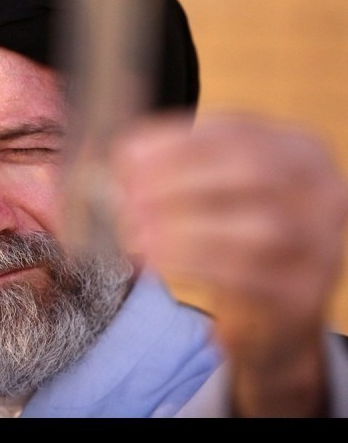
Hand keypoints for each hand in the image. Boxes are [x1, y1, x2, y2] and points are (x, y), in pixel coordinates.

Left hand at [111, 111, 347, 415]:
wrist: (272, 313)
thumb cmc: (233, 237)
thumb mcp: (214, 190)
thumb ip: (176, 166)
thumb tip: (124, 155)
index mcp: (299, 152)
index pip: (238, 131)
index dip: (176, 141)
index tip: (127, 153)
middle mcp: (321, 192)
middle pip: (250, 172)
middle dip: (177, 179)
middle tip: (128, 194)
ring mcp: (319, 244)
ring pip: (253, 228)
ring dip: (180, 227)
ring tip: (134, 230)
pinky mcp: (301, 293)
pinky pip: (246, 276)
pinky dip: (191, 263)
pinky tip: (154, 260)